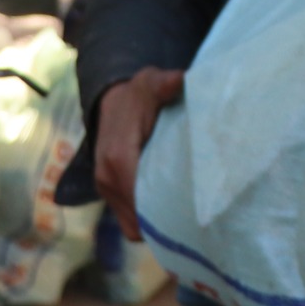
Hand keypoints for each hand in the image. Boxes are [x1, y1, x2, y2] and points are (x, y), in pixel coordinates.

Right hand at [94, 65, 184, 240]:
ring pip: (132, 225)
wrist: (114, 100)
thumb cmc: (138, 95)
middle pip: (137, 220)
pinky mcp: (109, 194)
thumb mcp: (152, 83)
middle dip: (164, 224)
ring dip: (155, 226)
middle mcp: (107, 178)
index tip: (196, 214)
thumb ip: (165, 84)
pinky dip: (146, 222)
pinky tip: (170, 214)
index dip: (165, 211)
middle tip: (198, 223)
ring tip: (187, 220)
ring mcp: (106, 189)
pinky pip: (128, 221)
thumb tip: (181, 80)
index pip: (140, 199)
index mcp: (118, 157)